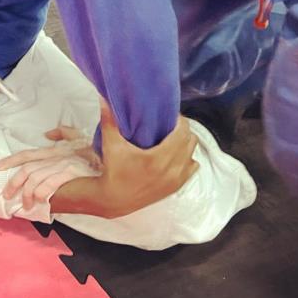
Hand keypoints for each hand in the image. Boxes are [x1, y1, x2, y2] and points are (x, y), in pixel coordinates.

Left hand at [0, 126, 100, 209]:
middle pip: (27, 168)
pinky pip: (51, 182)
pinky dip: (41, 191)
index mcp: (56, 151)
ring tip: (24, 205)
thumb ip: (64, 133)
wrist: (118, 161)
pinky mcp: (73, 172)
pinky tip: (38, 200)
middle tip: (7, 194)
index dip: (12, 160)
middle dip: (14, 182)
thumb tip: (47, 133)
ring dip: (27, 193)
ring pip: (36, 178)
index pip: (28, 154)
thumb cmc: (99, 152)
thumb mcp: (80, 138)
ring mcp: (64, 164)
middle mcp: (56, 156)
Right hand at [47, 98, 198, 218]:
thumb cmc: (113, 170)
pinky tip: (174, 156)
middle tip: (169, 125)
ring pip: (193, 156)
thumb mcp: (111, 145)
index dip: (179, 121)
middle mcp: (172, 170)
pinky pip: (191, 170)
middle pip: (191, 142)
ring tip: (172, 140)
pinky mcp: (175, 188)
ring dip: (185, 146)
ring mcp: (175, 181)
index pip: (182, 133)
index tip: (168, 116)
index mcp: (159, 158)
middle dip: (183, 131)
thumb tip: (104, 98)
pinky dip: (186, 161)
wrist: (113, 199)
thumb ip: (109, 120)